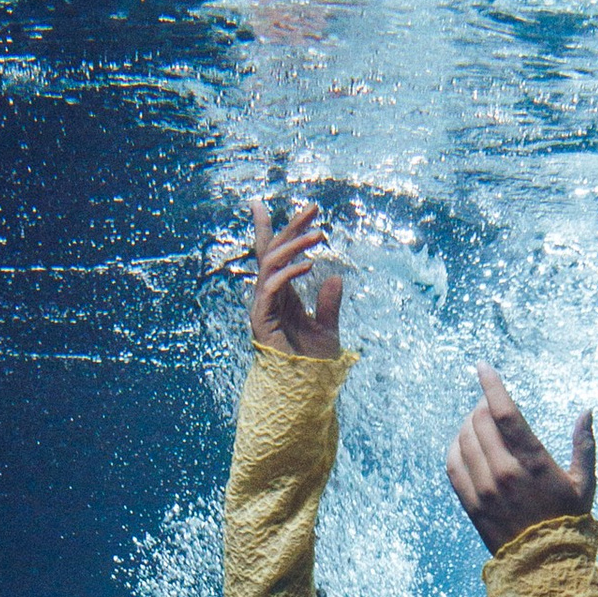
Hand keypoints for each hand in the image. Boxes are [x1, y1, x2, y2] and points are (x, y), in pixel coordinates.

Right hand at [248, 194, 343, 356]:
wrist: (305, 392)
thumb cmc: (312, 364)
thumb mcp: (327, 327)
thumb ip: (328, 303)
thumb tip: (334, 278)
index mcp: (282, 294)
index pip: (273, 255)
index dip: (272, 229)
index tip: (266, 205)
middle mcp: (270, 296)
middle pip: (273, 251)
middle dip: (290, 226)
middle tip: (314, 208)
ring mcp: (264, 306)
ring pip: (272, 263)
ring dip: (295, 244)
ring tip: (320, 234)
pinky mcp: (263, 318)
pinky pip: (271, 287)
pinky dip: (289, 273)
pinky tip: (309, 264)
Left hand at [445, 364, 595, 552]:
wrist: (545, 568)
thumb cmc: (569, 522)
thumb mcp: (584, 483)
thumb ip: (583, 444)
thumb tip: (587, 411)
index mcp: (534, 464)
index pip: (505, 413)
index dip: (491, 385)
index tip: (482, 367)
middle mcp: (504, 473)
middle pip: (480, 422)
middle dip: (482, 405)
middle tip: (489, 403)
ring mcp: (484, 490)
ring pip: (464, 440)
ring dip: (468, 424)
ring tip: (479, 423)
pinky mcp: (470, 505)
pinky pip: (452, 465)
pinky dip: (455, 447)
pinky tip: (464, 444)